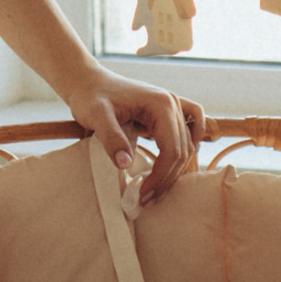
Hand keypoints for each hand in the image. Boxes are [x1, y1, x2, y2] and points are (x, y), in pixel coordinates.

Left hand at [70, 76, 201, 207]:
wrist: (88, 82)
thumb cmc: (91, 96)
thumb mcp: (96, 116)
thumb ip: (111, 138)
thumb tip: (125, 165)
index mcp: (161, 104)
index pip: (172, 149)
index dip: (160, 175)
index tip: (143, 194)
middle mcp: (173, 103)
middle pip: (182, 150)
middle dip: (166, 178)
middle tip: (147, 199)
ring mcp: (173, 105)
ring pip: (186, 145)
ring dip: (175, 169)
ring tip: (155, 190)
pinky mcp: (167, 110)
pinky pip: (192, 125)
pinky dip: (192, 142)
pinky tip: (184, 158)